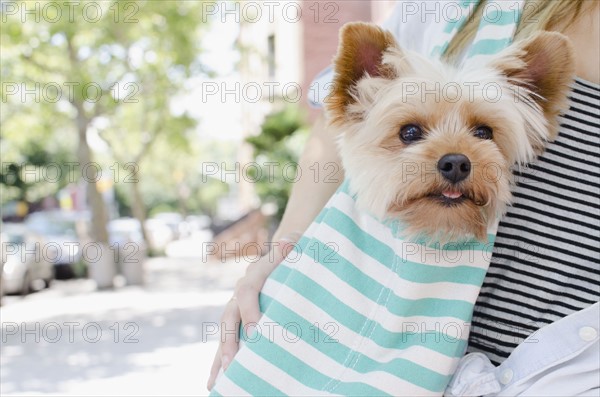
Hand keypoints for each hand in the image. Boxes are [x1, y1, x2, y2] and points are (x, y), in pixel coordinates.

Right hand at [207, 234, 298, 390]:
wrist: (288, 248)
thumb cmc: (297, 251)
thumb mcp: (297, 246)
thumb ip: (292, 246)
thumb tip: (291, 242)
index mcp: (255, 274)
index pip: (247, 292)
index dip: (250, 311)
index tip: (256, 332)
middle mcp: (241, 291)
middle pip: (230, 317)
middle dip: (230, 341)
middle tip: (233, 363)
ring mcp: (238, 307)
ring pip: (225, 333)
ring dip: (221, 357)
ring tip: (217, 383)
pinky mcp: (240, 321)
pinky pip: (228, 341)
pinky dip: (221, 362)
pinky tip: (217, 383)